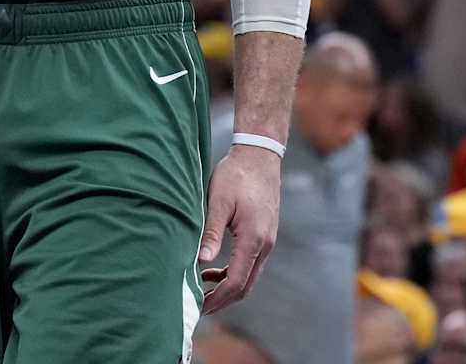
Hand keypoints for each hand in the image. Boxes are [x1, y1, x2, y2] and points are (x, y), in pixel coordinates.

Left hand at [198, 145, 281, 313]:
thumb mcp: (219, 201)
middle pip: (245, 285)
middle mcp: (264, 245)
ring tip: (201, 291)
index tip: (200, 307)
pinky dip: (232, 272)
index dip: (218, 298)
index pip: (237, 282)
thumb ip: (211, 232)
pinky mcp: (263, 235)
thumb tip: (200, 262)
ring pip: (248, 276)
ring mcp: (267, 241)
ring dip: (227, 287)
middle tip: (198, 308)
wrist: (259, 156)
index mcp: (253, 239)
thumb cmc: (236, 175)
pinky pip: (249, 263)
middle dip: (222, 300)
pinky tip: (212, 269)